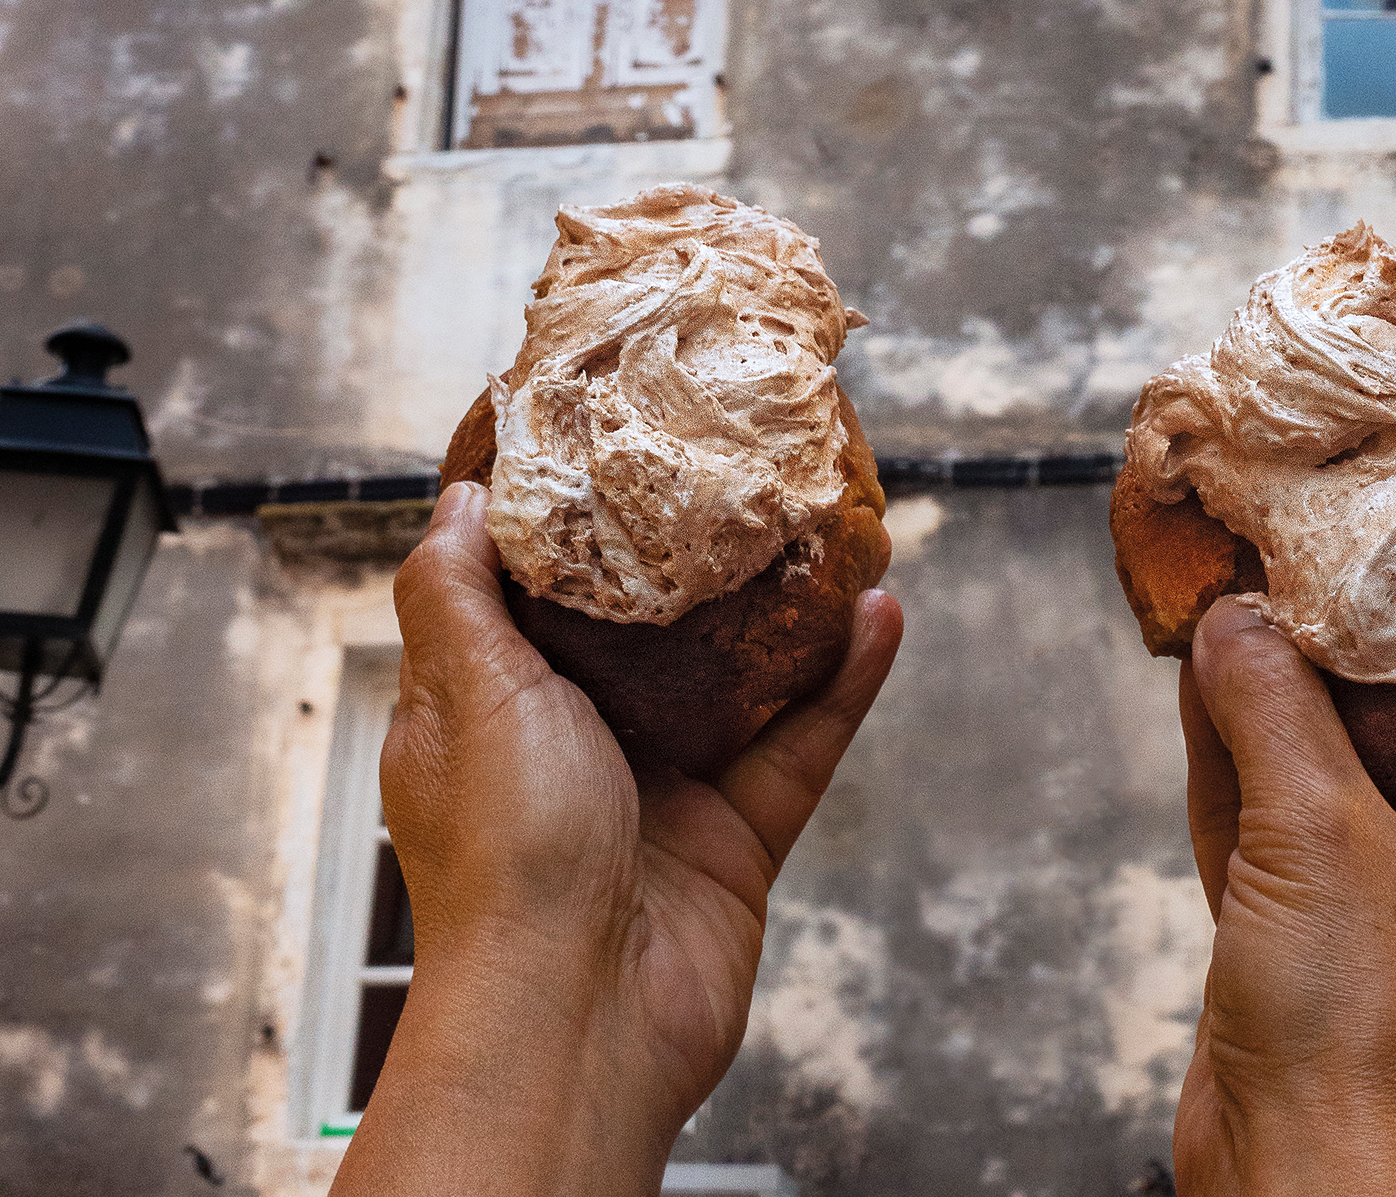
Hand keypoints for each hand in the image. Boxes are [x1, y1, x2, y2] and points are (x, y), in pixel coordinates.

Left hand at [335, 482, 902, 1196]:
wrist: (579, 1018)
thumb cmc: (505, 861)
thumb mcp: (463, 694)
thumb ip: (456, 593)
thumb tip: (464, 499)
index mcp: (494, 710)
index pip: (520, 595)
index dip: (557, 521)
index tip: (603, 438)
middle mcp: (576, 743)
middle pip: (644, 628)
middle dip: (693, 556)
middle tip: (740, 467)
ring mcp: (663, 788)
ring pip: (740, 676)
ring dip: (789, 606)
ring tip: (831, 522)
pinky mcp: (738, 833)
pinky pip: (803, 740)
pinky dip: (845, 678)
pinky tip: (878, 612)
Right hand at [1175, 594, 1395, 1196]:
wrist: (1297, 1178)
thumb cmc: (1361, 1035)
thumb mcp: (1316, 831)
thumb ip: (1273, 707)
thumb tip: (1237, 617)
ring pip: (1374, 758)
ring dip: (1321, 686)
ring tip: (1274, 596)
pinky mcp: (1319, 929)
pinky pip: (1288, 809)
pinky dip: (1249, 748)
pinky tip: (1204, 682)